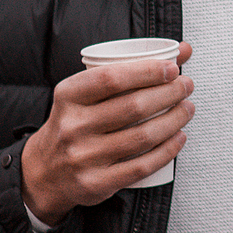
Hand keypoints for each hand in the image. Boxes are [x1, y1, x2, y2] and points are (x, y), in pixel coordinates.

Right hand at [20, 44, 194, 225]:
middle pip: (133, 106)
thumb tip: (182, 50)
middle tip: (186, 86)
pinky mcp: (96, 183)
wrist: (45, 170)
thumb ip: (130, 69)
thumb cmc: (75, 123)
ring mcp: (84, 157)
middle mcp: (73, 126)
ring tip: (187, 108)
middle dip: (169, 93)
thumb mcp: (86, 92)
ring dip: (174, 120)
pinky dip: (167, 151)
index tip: (172, 68)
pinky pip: (141, 166)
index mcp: (69, 96)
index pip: (111, 78)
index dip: (146, 71)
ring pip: (142, 136)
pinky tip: (179, 138)